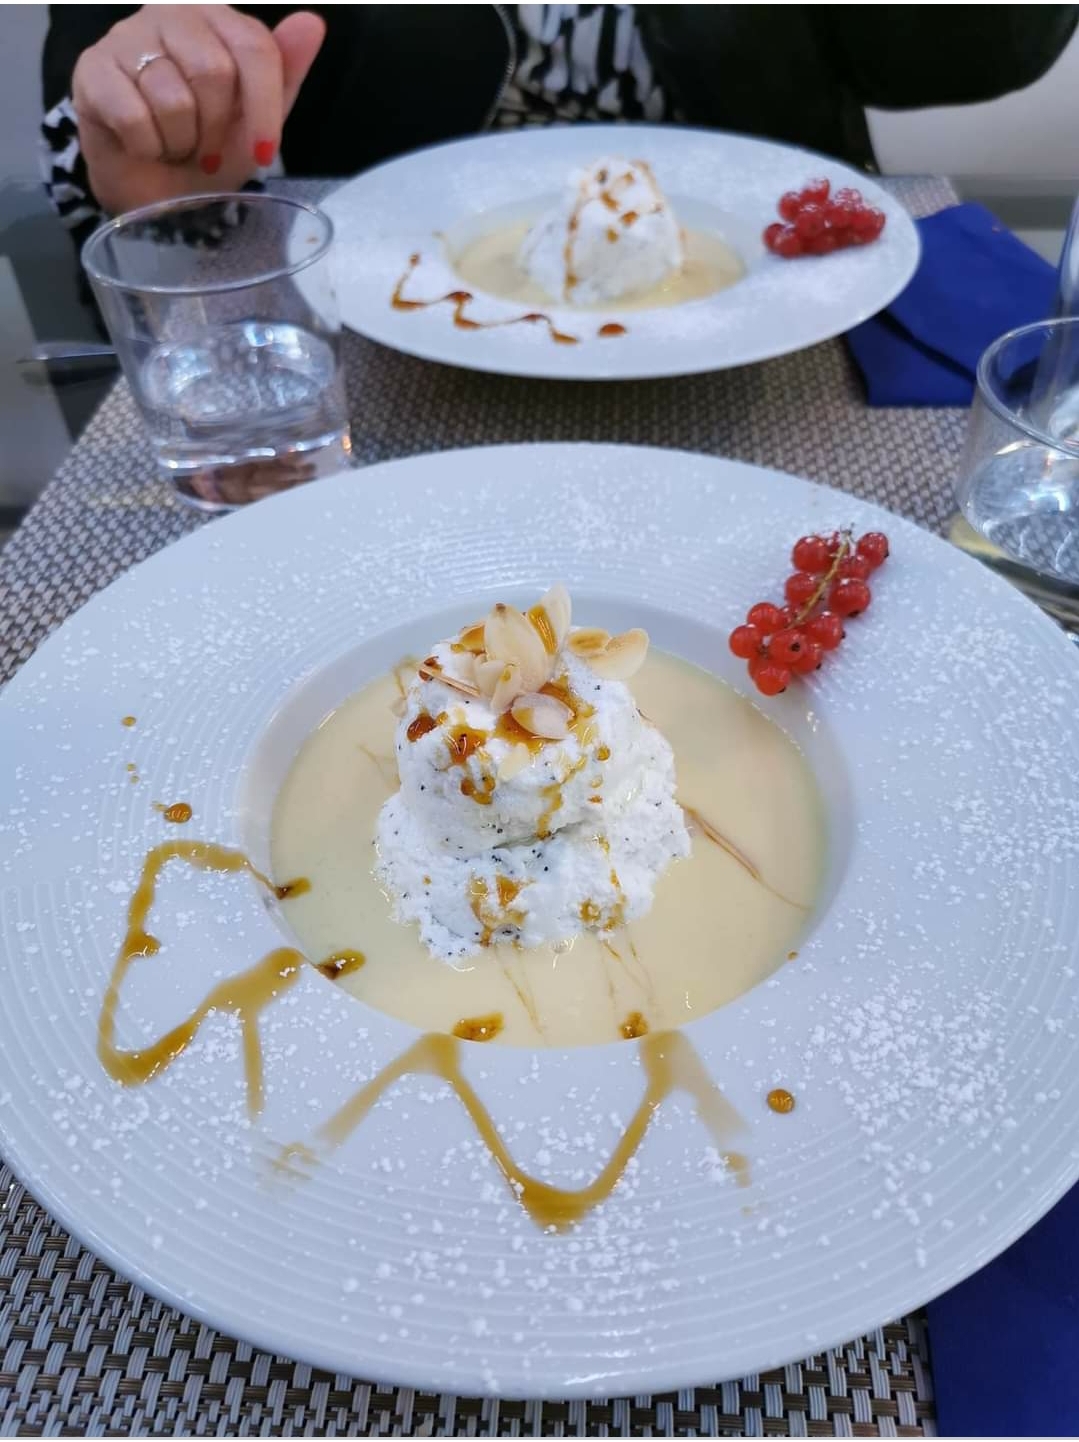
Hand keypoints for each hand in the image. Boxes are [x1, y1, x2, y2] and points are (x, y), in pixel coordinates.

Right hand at [72, 4, 324, 214]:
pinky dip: (148, 147)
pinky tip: (144, 145)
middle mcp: (169, 14)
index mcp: (216, 18)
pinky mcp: (91, 69)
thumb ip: (284, 73)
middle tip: (206, 150)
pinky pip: (134, 117)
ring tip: (174, 145)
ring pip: (172, 98)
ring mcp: (125, 37)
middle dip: (215, 130)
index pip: (254, 47)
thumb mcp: (255, 120)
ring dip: (181, 143)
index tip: (264, 153)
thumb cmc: (207, 148)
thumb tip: (313, 23)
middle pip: (213, 72)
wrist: (154, 187)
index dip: (265, 108)